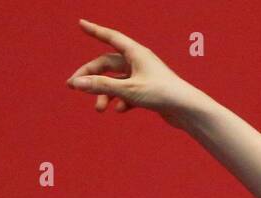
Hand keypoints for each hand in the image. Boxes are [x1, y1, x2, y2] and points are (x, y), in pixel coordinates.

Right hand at [66, 19, 198, 124]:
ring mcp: (143, 76)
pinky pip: (127, 93)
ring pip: (116, 81)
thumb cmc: (161, 95)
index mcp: (136, 53)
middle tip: (73, 87)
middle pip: (107, 64)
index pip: (110, 37)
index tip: (81, 23)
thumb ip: (101, 86)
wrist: (187, 110)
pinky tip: (121, 111)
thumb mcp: (128, 90)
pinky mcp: (148, 91)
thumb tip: (76, 84)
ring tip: (100, 109)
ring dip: (105, 94)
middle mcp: (139, 61)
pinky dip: (121, 101)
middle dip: (91, 76)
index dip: (95, 30)